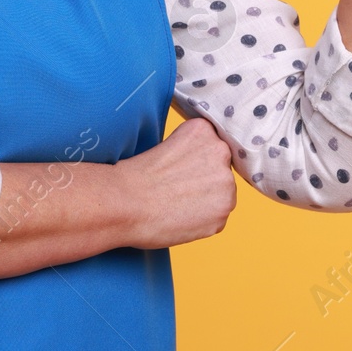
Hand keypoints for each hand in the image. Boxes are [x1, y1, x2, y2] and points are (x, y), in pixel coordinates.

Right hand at [113, 117, 237, 249]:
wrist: (125, 202)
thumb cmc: (136, 177)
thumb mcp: (166, 145)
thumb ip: (192, 151)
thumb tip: (203, 170)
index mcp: (203, 129)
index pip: (212, 146)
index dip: (196, 161)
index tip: (181, 169)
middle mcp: (220, 151)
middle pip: (221, 169)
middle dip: (205, 180)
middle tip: (177, 189)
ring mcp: (226, 182)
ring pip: (223, 194)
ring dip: (207, 201)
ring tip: (178, 204)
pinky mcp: (224, 210)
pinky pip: (218, 217)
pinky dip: (203, 221)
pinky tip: (182, 216)